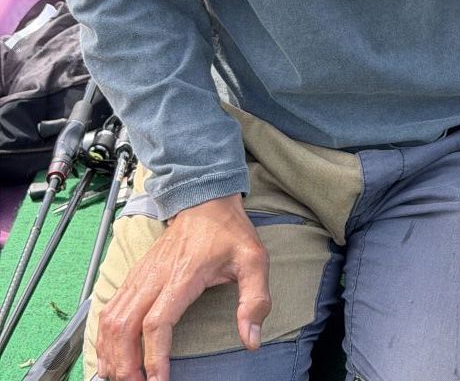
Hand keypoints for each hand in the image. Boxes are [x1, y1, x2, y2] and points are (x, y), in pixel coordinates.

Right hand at [95, 194, 270, 380]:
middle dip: (126, 364)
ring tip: (120, 378)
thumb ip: (255, 299)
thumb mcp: (253, 259)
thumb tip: (251, 339)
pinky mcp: (134, 275)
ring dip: (110, 353)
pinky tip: (109, 355)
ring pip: (111, 319)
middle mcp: (154, 277)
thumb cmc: (228, 230)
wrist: (205, 198)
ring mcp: (140, 275)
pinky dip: (104, 337)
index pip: (157, 323)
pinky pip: (110, 309)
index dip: (154, 357)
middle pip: (125, 327)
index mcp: (183, 275)